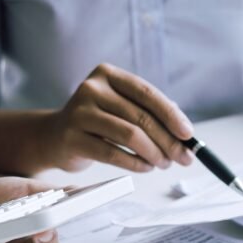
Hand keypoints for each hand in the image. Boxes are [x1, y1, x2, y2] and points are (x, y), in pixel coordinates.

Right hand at [43, 63, 194, 172]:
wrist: (53, 137)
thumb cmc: (96, 123)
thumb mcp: (120, 109)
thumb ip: (149, 114)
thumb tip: (185, 135)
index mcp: (108, 74)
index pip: (146, 93)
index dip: (171, 114)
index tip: (189, 134)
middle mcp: (92, 89)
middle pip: (140, 116)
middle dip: (168, 140)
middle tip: (184, 157)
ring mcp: (79, 112)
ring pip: (129, 135)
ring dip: (153, 153)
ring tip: (164, 163)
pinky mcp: (72, 137)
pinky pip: (112, 153)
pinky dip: (135, 163)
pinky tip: (146, 168)